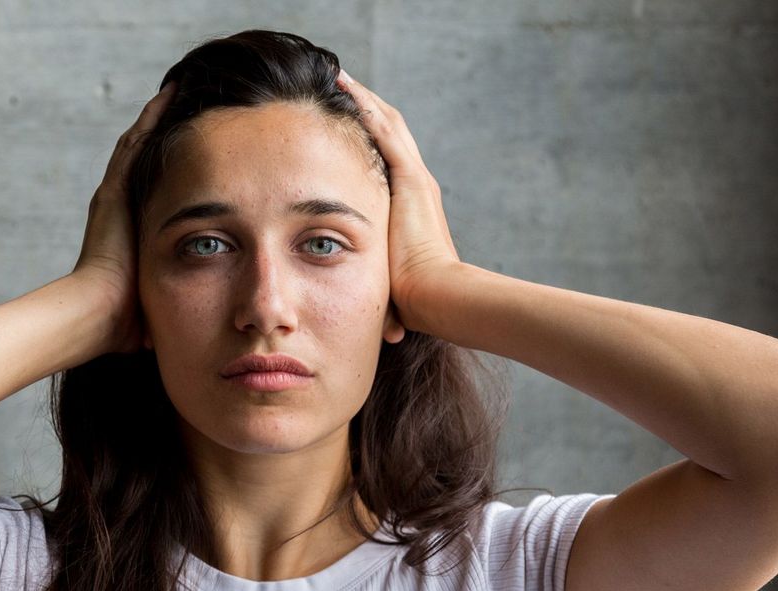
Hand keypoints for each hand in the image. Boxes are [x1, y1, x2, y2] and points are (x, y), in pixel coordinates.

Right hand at [69, 81, 176, 353]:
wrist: (95, 316)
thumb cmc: (126, 321)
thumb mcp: (162, 299)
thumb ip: (181, 297)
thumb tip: (213, 315)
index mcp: (131, 230)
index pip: (158, 189)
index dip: (179, 169)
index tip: (202, 152)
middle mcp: (120, 207)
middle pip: (149, 160)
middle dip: (172, 135)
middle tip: (198, 108)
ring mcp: (114, 196)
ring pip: (142, 144)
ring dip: (161, 118)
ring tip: (184, 89)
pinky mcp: (113, 191)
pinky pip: (135, 145)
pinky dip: (151, 119)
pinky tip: (170, 95)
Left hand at [336, 70, 462, 334]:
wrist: (442, 299)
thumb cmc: (419, 302)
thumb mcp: (392, 285)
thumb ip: (383, 292)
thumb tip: (387, 327)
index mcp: (412, 207)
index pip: (386, 161)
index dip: (365, 138)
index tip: (340, 123)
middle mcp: (416, 186)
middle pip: (387, 133)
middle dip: (363, 109)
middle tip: (336, 84)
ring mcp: (414, 179)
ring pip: (385, 123)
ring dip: (361, 98)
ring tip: (335, 75)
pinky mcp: (409, 178)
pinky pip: (382, 130)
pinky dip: (364, 105)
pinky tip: (343, 85)